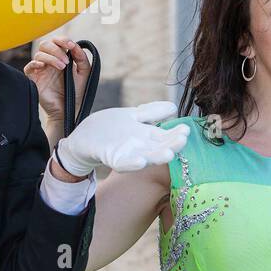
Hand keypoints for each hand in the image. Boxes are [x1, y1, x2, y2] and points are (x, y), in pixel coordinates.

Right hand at [24, 36, 91, 123]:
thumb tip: (75, 46)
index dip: (63, 40)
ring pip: (39, 54)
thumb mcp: (84, 73)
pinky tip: (43, 67)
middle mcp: (49, 61)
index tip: (71, 46)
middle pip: (45, 44)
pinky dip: (35, 63)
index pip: (57, 41)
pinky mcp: (34, 79)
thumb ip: (81, 58)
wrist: (69, 110)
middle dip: (56, 49)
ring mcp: (40, 70)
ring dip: (51, 58)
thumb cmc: (76, 92)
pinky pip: (28, 67)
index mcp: (60, 57)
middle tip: (66, 61)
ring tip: (62, 67)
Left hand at [55, 100, 189, 175]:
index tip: (186, 129)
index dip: (176, 134)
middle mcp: (140, 147)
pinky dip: (132, 163)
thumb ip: (152, 112)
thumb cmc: (110, 128)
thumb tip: (174, 106)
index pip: (166, 136)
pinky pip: (124, 163)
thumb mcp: (133, 116)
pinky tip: (141, 161)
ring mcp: (127, 154)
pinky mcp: (112, 158)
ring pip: (146, 157)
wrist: (84, 137)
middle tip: (183, 139)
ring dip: (157, 157)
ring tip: (169, 154)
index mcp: (146, 136)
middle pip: (160, 147)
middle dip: (172, 145)